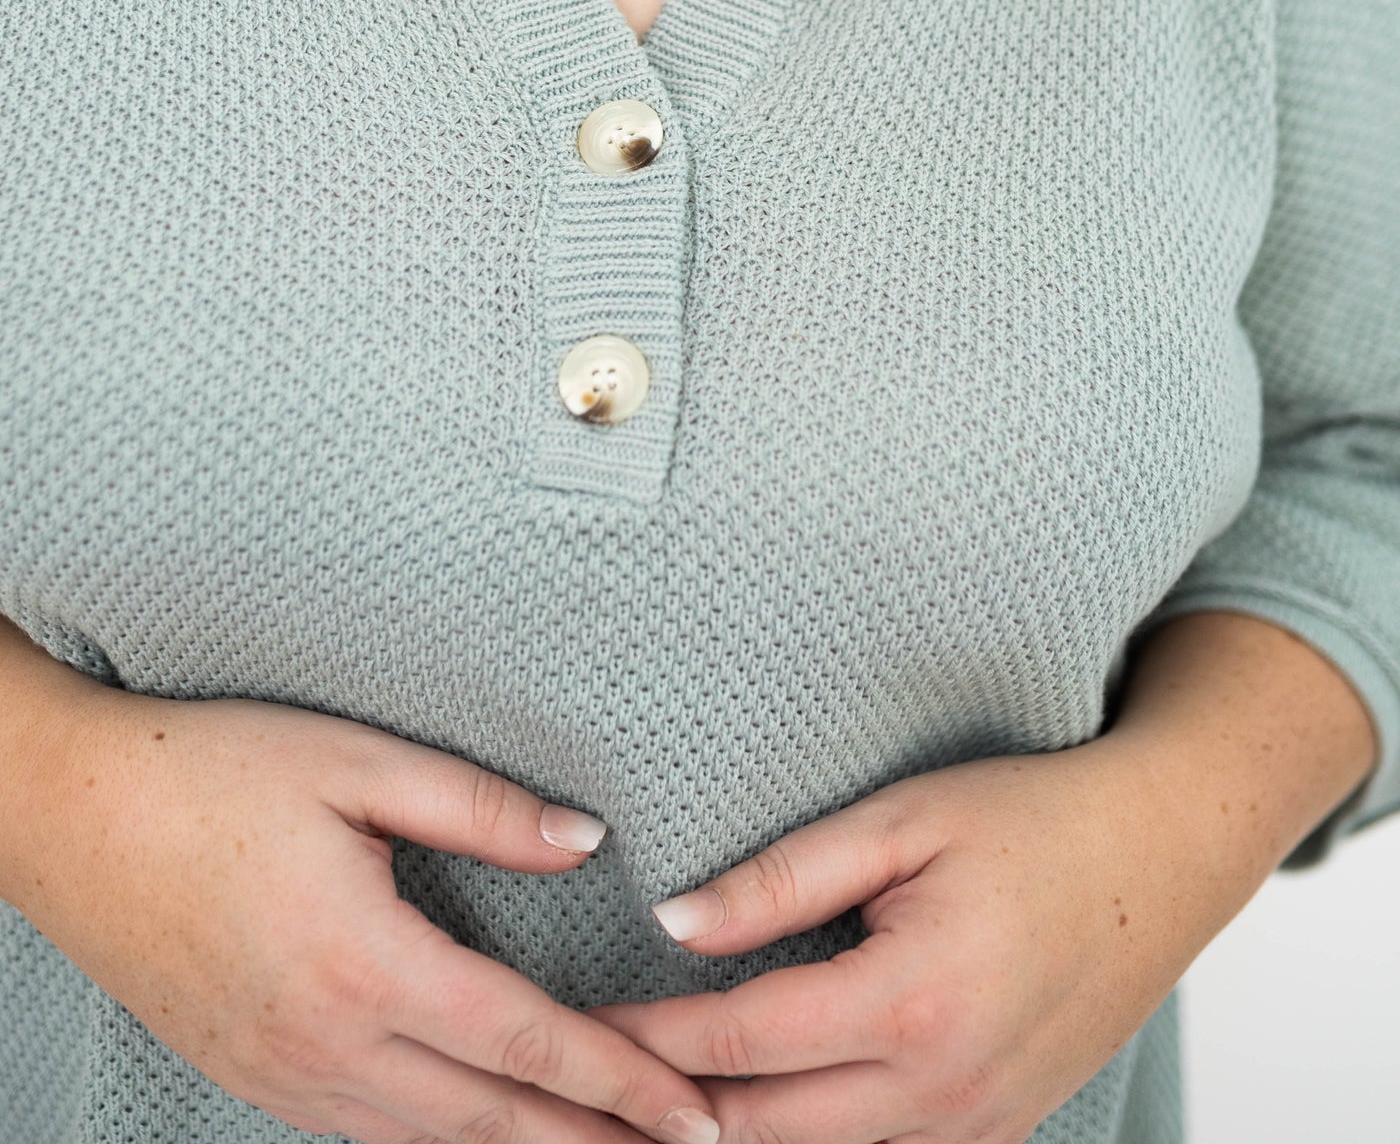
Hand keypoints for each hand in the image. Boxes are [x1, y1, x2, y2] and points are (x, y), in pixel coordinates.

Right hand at [17, 675, 719, 1143]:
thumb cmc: (211, 772)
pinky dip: (443, 1143)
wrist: (71, 816)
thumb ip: (479, 809)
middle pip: (490, 1121)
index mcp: (364, 964)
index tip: (695, 1111)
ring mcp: (282, 1076)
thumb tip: (586, 840)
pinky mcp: (250, 1077)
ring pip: (428, 1142)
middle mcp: (325, 1045)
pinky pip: (367, 1133)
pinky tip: (482, 1134)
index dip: (621, 1082)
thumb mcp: (355, 764)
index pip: (525, 1044)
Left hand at [586, 736, 1234, 1143]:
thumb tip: (672, 921)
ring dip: (729, 1132)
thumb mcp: (903, 820)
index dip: (649, 1034)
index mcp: (914, 1003)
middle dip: (666, 1107)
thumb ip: (784, 878)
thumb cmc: (1031, 818)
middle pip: (763, 1130)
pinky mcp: (995, 1135)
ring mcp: (977, 1128)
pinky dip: (805, 1139)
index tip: (579, 1019)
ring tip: (646, 1098)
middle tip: (585, 1075)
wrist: (1165, 857)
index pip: (742, 1043)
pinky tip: (750, 1108)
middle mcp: (945, 1090)